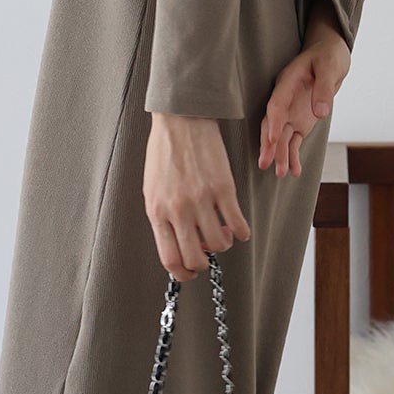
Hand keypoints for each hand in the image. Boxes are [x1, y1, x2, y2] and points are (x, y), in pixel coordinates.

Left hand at [144, 113, 250, 281]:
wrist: (181, 120)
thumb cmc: (164, 153)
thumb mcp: (153, 189)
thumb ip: (163, 217)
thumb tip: (179, 243)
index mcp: (157, 212)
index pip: (170, 258)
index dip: (182, 273)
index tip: (190, 272)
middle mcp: (179, 210)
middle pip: (195, 259)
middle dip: (203, 264)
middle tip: (207, 254)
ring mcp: (202, 200)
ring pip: (219, 244)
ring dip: (223, 245)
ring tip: (222, 233)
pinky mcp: (224, 189)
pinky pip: (237, 224)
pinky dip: (241, 232)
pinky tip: (239, 228)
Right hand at [258, 3, 350, 178]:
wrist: (330, 54)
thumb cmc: (328, 56)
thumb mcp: (329, 67)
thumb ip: (324, 90)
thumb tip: (320, 114)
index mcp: (287, 83)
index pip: (276, 104)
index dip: (272, 121)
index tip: (271, 138)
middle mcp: (284, 100)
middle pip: (272, 124)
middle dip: (268, 144)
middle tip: (265, 163)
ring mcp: (291, 112)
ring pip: (281, 136)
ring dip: (280, 155)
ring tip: (280, 174)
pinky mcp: (300, 122)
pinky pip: (294, 141)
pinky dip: (293, 156)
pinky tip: (295, 172)